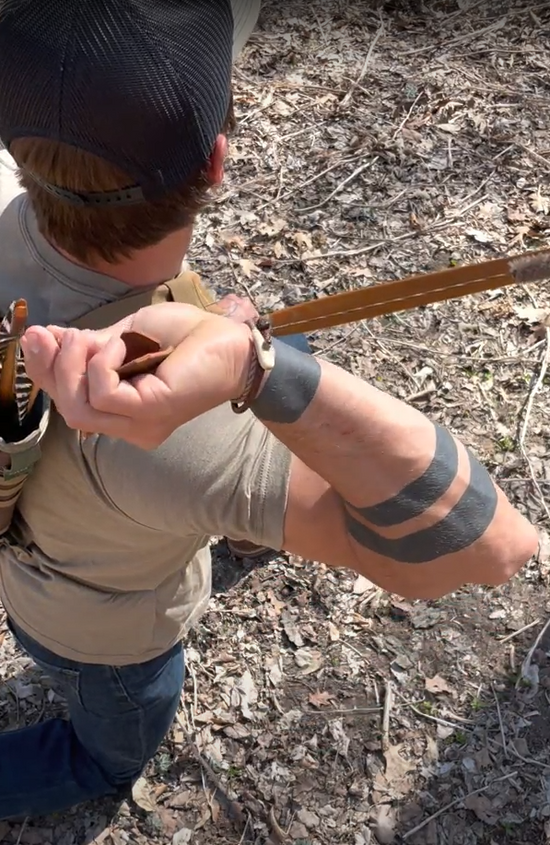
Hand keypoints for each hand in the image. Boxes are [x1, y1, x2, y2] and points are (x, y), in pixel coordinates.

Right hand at [21, 302, 253, 447]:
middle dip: (52, 369)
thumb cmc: (186, 337)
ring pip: (79, 408)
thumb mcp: (126, 336)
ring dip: (74, 365)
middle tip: (51, 335)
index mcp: (124, 412)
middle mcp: (129, 427)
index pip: (72, 403)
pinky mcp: (149, 412)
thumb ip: (91, 346)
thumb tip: (47, 337)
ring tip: (90, 338)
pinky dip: (102, 363)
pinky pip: (104, 394)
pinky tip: (120, 346)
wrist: (230, 341)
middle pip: (69, 410)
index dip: (47, 373)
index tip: (35, 337)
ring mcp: (139, 425)